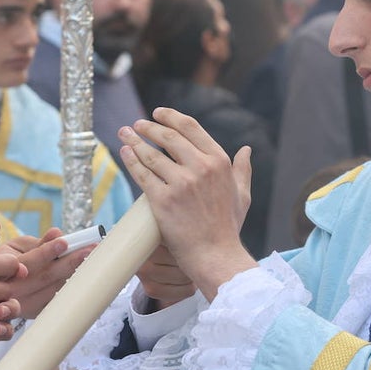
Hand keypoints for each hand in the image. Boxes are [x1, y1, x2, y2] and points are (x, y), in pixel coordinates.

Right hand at [0, 228, 92, 318]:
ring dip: (75, 276)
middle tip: (90, 250)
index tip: (64, 241)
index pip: (28, 261)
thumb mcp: (13, 249)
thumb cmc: (4, 266)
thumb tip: (56, 232)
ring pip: (54, 291)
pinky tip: (87, 280)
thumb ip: (36, 243)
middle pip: (45, 277)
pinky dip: (72, 290)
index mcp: (3, 272)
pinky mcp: (35, 314)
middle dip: (70, 262)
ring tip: (93, 262)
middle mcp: (12, 292)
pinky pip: (57, 301)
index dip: (46, 251)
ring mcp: (24, 306)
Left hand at [118, 107, 257, 298]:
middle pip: (168, 137)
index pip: (191, 128)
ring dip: (134, 141)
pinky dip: (131, 160)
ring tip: (124, 134)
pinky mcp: (163, 200)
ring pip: (151, 154)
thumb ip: (242, 170)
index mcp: (219, 161)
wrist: (216, 255)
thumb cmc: (228, 227)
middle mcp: (201, 167)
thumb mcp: (242, 194)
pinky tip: (125, 152)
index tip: (158, 114)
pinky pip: (142, 174)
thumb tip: (246, 150)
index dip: (171, 117)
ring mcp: (181, 183)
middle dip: (148, 127)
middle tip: (137, 125)